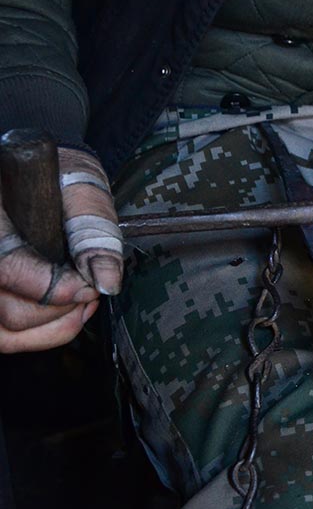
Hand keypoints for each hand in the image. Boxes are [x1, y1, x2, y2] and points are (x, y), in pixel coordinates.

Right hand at [0, 147, 122, 351]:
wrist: (36, 170)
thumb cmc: (59, 176)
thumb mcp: (82, 191)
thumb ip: (95, 232)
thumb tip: (106, 281)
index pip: (7, 269)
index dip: (55, 288)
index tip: (90, 286)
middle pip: (8, 312)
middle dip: (62, 308)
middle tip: (90, 288)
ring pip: (5, 334)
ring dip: (55, 326)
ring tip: (83, 302)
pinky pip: (4, 338)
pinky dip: (42, 334)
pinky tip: (69, 311)